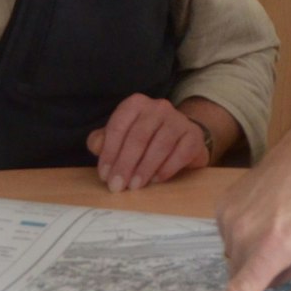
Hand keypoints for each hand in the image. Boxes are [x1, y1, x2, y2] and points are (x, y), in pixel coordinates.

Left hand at [86, 94, 210, 192]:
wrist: (181, 140)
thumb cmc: (145, 140)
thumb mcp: (121, 138)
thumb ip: (103, 141)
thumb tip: (96, 146)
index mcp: (136, 104)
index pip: (118, 126)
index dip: (110, 153)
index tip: (105, 176)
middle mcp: (158, 107)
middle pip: (138, 136)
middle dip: (126, 164)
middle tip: (118, 186)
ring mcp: (178, 119)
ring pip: (160, 145)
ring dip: (145, 168)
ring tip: (135, 186)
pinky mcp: (194, 135)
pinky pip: (181, 153)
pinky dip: (167, 168)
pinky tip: (157, 180)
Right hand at [192, 127, 290, 290]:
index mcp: (274, 246)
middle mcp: (245, 232)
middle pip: (243, 278)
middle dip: (265, 275)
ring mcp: (229, 216)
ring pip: (236, 259)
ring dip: (256, 255)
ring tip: (282, 227)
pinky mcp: (222, 205)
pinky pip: (230, 238)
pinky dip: (247, 237)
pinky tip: (268, 215)